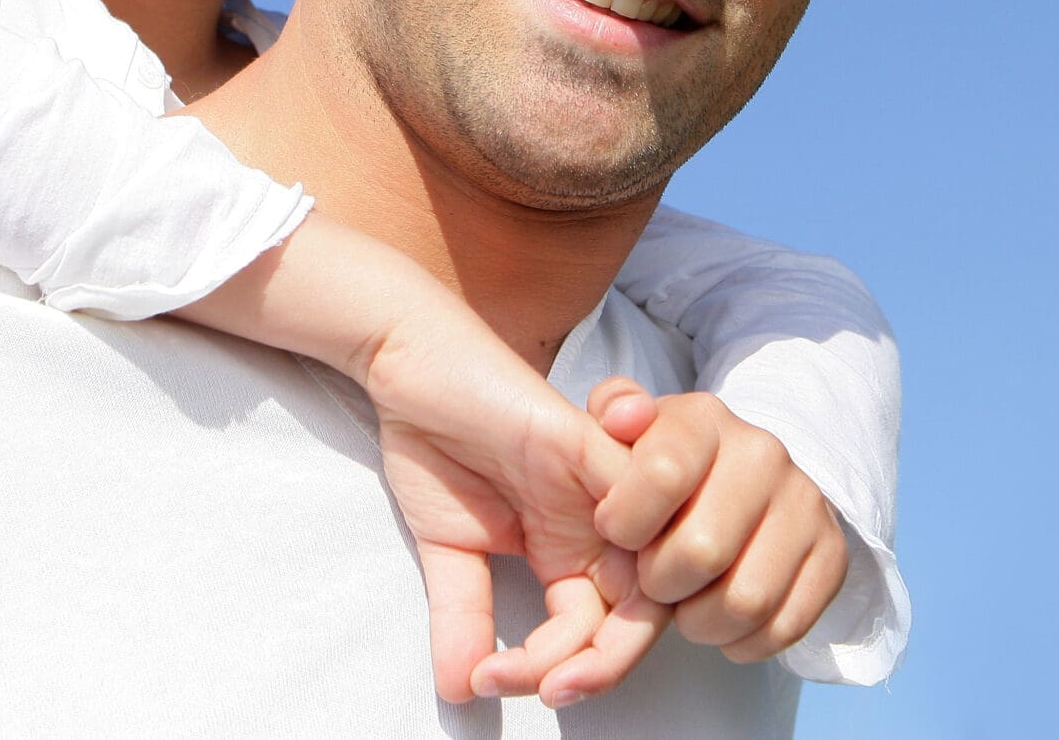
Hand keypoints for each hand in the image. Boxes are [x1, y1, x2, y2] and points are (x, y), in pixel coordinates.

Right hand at [361, 321, 671, 705]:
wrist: (412, 366)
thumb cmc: (435, 445)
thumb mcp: (448, 550)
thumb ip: (463, 614)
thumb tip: (460, 692)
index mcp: (572, 551)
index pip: (601, 630)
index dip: (567, 672)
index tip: (496, 684)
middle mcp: (599, 524)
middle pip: (638, 613)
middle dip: (599, 667)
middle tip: (546, 691)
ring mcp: (602, 485)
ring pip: (646, 571)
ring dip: (601, 634)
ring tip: (537, 664)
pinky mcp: (591, 442)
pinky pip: (638, 493)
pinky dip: (619, 542)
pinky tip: (557, 580)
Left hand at [580, 380, 850, 665]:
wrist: (744, 477)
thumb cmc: (668, 465)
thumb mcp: (627, 431)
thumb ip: (612, 408)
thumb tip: (626, 416)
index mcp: (705, 420)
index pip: (662, 474)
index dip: (625, 522)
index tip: (619, 530)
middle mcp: (764, 455)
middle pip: (702, 551)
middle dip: (660, 583)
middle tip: (654, 576)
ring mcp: (805, 504)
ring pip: (746, 601)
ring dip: (701, 622)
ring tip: (687, 602)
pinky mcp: (833, 554)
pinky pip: (785, 628)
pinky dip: (744, 641)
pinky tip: (724, 617)